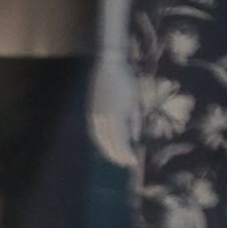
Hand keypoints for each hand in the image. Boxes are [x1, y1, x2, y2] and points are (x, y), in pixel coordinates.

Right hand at [89, 52, 138, 167]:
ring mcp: (96, 117)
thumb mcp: (135, 102)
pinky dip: (100, 142)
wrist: (110, 64)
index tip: (134, 162)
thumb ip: (134, 122)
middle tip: (125, 163)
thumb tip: (134, 139)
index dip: (128, 156)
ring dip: (109, 151)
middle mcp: (105, 121)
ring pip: (101, 141)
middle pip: (110, 146)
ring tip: (116, 157)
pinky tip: (105, 144)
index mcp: (117, 119)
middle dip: (118, 156)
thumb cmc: (127, 81)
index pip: (122, 145)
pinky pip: (95, 133)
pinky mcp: (91, 113)